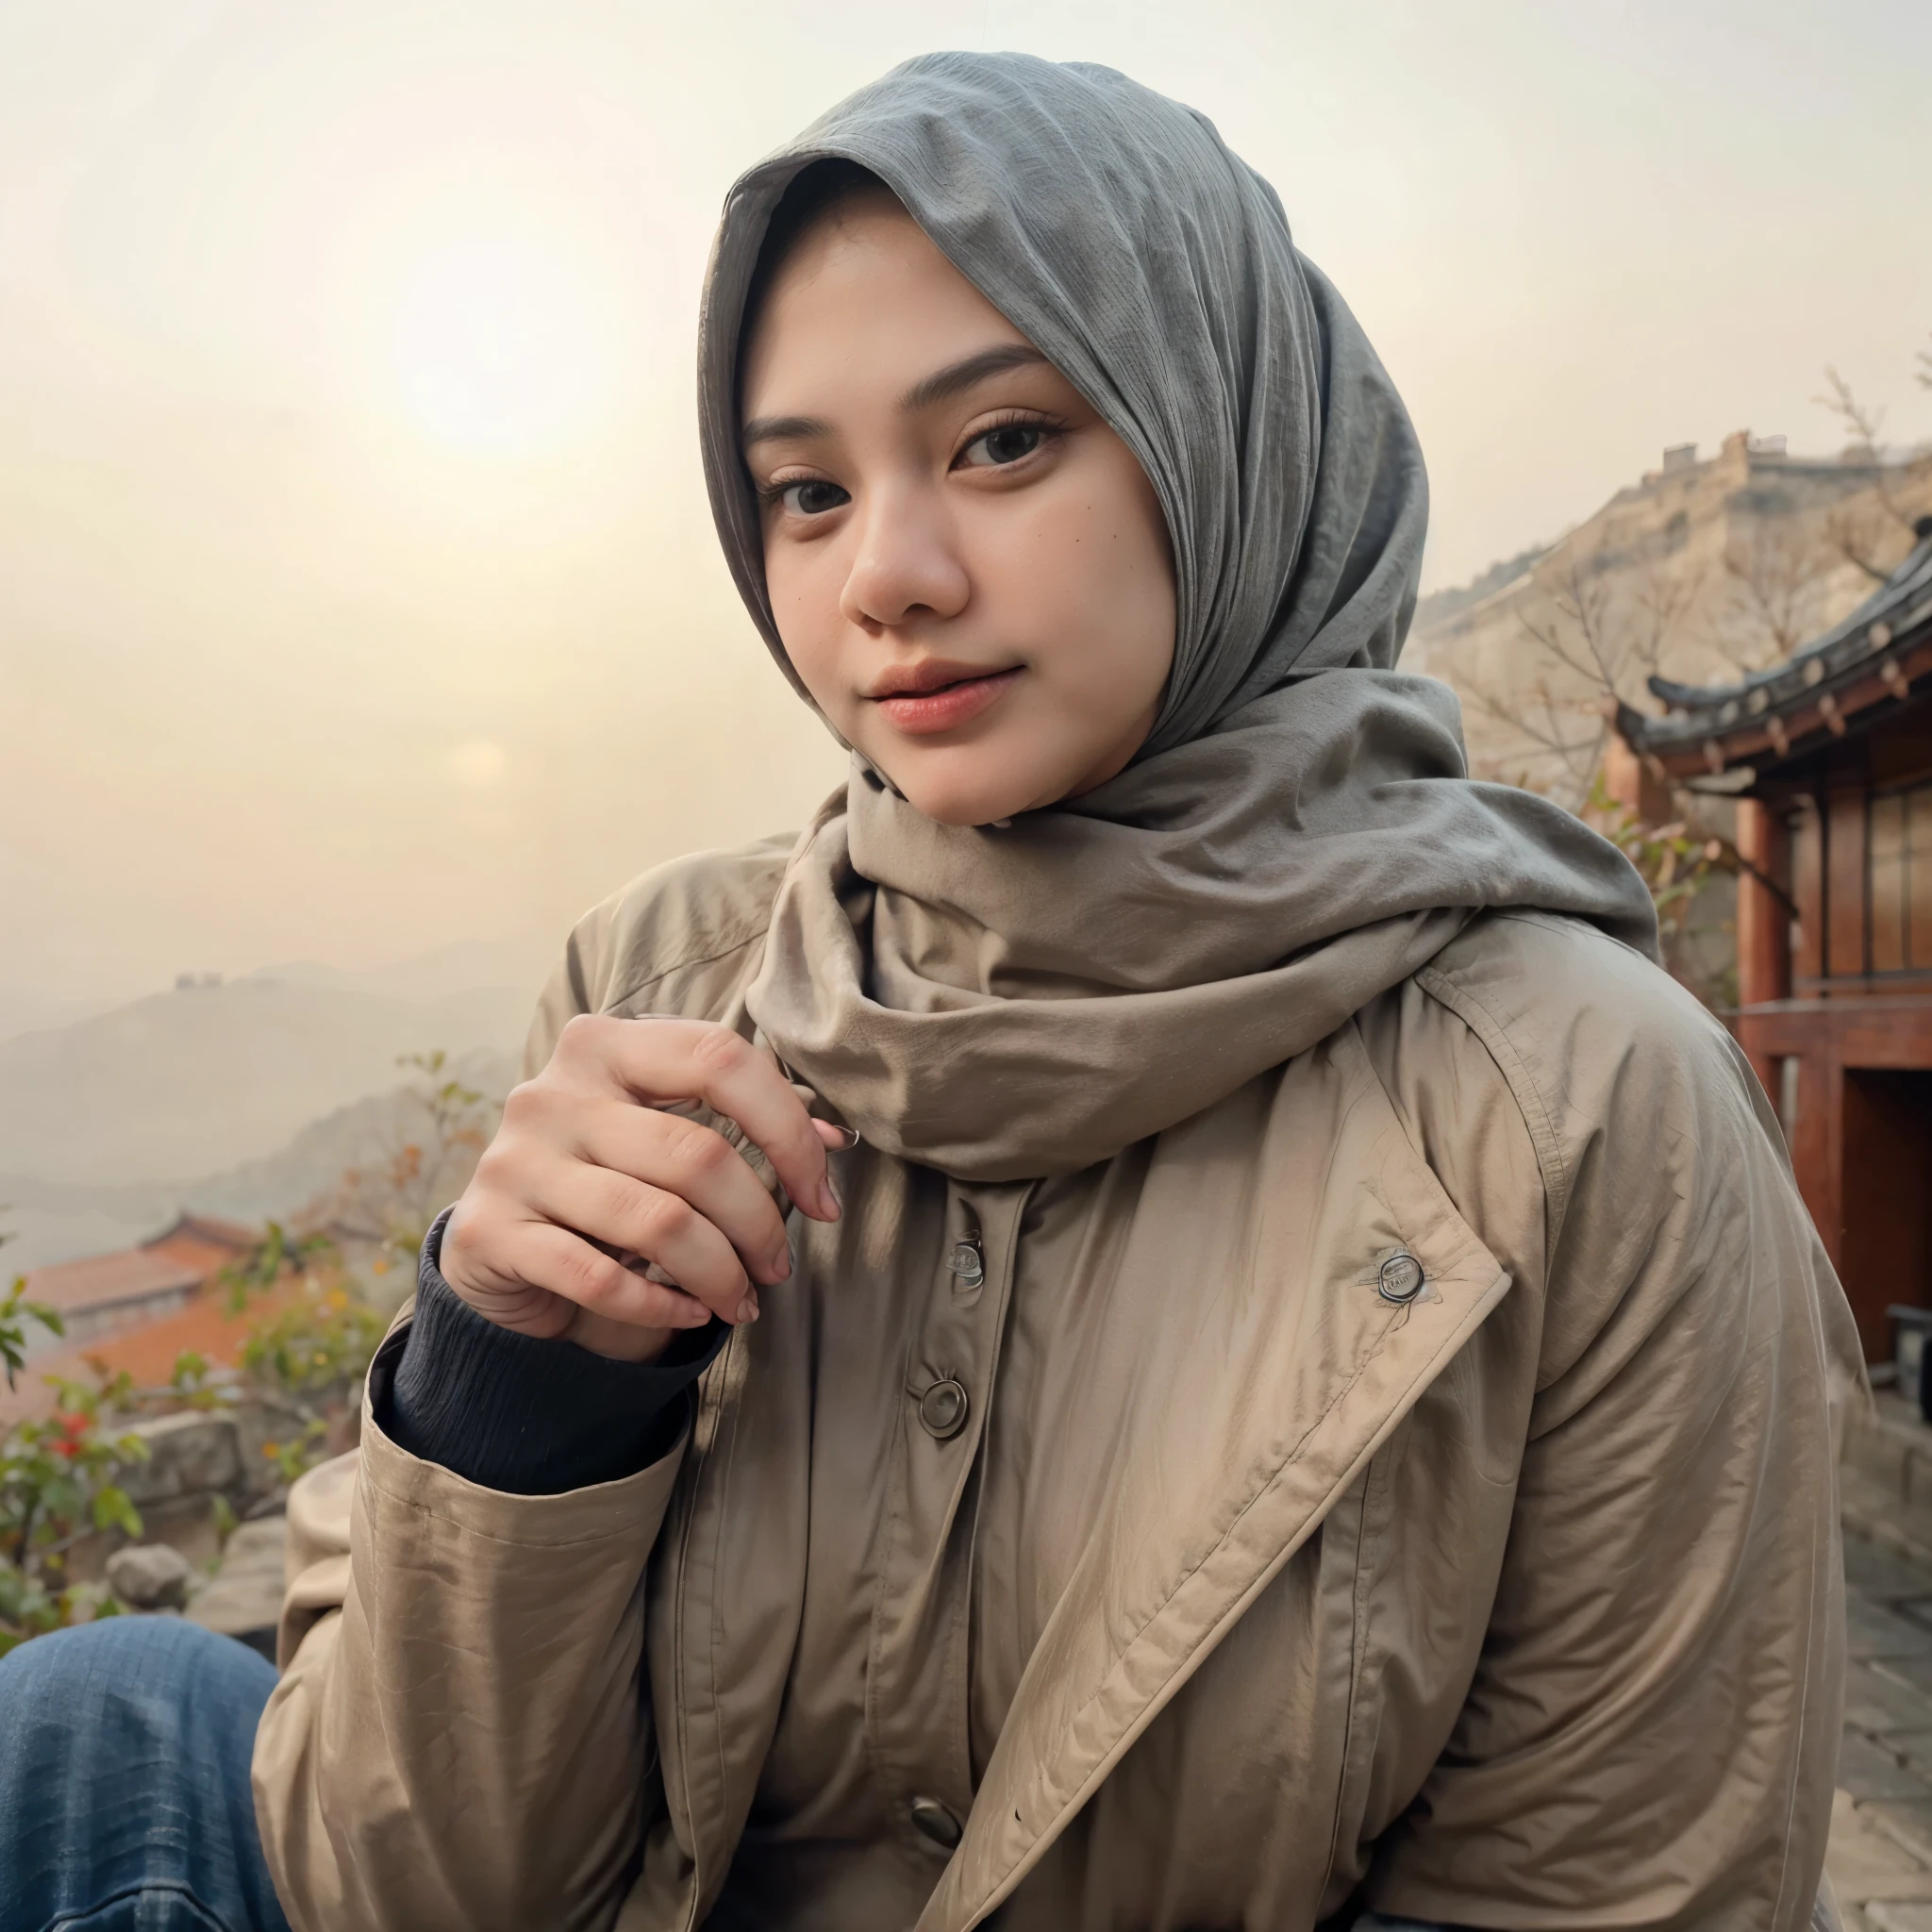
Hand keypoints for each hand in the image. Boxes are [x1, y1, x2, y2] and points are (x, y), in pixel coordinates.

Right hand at [439, 1016, 847, 1361]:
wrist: (499, 1243)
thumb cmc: (605, 1177)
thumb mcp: (667, 1132)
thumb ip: (743, 1120)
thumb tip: (833, 1139)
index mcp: (604, 1044)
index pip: (719, 1058)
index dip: (787, 1130)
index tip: (821, 1196)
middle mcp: (551, 1092)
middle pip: (696, 1153)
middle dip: (759, 1223)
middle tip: (778, 1266)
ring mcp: (514, 1161)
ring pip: (656, 1221)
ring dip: (720, 1273)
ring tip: (742, 1300)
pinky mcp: (488, 1232)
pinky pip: (598, 1277)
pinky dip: (661, 1304)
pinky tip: (689, 1312)